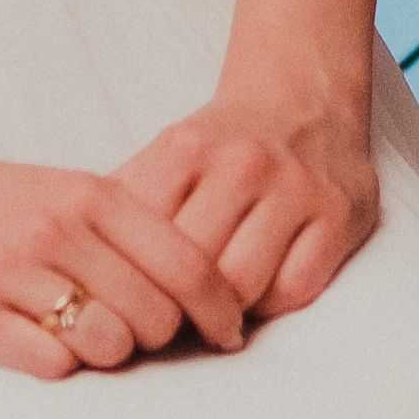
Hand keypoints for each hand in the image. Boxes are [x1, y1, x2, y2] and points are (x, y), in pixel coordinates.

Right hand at [0, 140, 246, 377]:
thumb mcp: (61, 192)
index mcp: (87, 196)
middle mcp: (55, 230)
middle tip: (139, 338)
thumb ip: (122, 231)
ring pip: (108, 343)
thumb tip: (200, 291)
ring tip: (84, 339)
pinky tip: (38, 344)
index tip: (229, 333)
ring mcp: (11, 274)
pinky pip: (51, 364)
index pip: (187, 263)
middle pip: (156, 314)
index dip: (220, 308)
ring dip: (109, 354)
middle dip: (159, 338)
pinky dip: (59, 364)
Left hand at [116, 66, 382, 324]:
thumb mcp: (168, 154)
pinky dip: (271, 305)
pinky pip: (297, 289)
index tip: (128, 297)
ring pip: (244, 285)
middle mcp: (246, 163)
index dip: (130, 277)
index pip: (144, 237)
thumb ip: (129, 200)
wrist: (303, 98)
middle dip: (175, 302)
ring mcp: (298, 189)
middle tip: (166, 320)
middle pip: (193, 268)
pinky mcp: (341, 217)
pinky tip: (258, 295)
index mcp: (188, 147)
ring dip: (222, 311)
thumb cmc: (222, 145)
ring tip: (208, 313)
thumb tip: (76, 261)